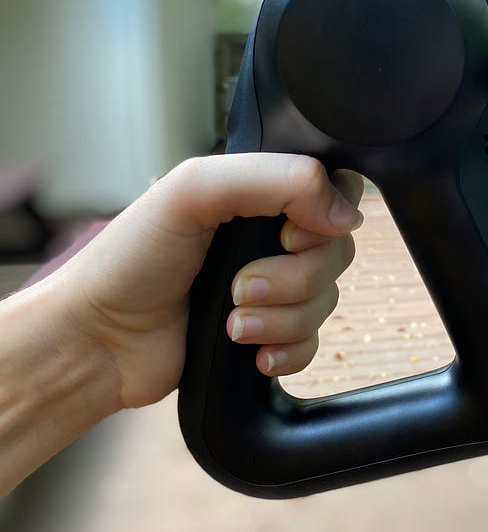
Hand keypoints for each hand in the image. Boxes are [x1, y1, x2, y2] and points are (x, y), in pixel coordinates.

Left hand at [55, 153, 363, 408]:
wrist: (97, 342)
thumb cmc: (128, 260)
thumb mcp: (194, 191)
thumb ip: (276, 180)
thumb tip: (345, 212)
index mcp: (259, 194)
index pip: (335, 192)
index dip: (327, 218)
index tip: (289, 234)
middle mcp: (270, 237)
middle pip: (337, 253)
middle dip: (294, 278)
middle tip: (240, 285)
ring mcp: (272, 287)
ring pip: (326, 302)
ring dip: (282, 318)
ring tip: (231, 321)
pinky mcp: (268, 334)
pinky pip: (313, 344)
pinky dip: (288, 351)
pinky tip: (253, 352)